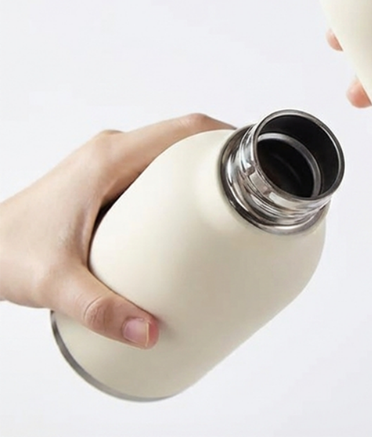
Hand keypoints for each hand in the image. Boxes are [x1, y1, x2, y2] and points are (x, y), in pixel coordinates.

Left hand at [0, 113, 231, 347]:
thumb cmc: (7, 250)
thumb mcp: (55, 282)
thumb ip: (102, 309)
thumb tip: (149, 331)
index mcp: (109, 158)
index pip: (184, 130)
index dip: (225, 137)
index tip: (256, 157)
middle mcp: (113, 152)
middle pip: (184, 139)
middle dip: (221, 159)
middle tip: (250, 193)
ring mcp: (110, 163)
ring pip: (170, 154)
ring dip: (201, 172)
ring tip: (228, 206)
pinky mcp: (106, 180)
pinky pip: (155, 170)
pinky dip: (179, 184)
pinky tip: (188, 218)